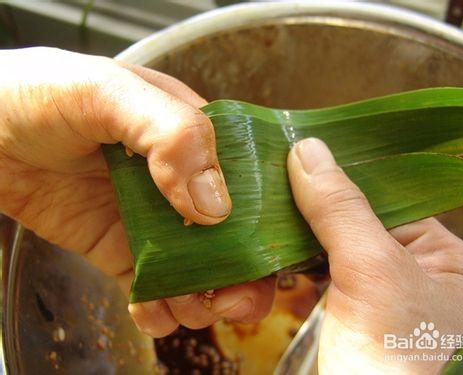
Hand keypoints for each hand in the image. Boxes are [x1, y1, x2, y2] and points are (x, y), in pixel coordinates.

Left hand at [0, 47, 274, 336]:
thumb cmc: (40, 94)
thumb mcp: (110, 91)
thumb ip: (172, 134)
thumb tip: (214, 204)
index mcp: (192, 137)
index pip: (247, 181)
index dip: (262, 220)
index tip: (263, 254)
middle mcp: (178, 181)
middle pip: (229, 233)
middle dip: (239, 272)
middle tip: (230, 298)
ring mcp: (150, 218)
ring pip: (196, 267)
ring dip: (202, 297)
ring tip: (190, 306)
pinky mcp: (119, 247)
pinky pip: (151, 287)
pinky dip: (159, 309)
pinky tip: (153, 311)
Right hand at [287, 138, 462, 373]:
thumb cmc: (397, 361)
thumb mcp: (374, 272)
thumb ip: (343, 210)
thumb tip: (308, 150)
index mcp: (445, 259)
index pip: (386, 200)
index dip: (340, 182)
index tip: (293, 164)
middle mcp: (415, 277)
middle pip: (354, 225)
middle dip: (310, 214)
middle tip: (267, 191)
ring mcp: (378, 302)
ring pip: (330, 252)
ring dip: (295, 241)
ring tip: (262, 221)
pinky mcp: (347, 322)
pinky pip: (317, 280)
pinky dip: (292, 268)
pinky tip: (269, 258)